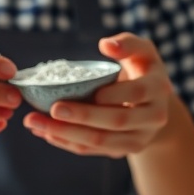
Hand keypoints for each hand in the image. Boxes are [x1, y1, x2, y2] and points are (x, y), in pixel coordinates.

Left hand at [22, 32, 173, 157]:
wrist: (154, 104)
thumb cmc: (141, 70)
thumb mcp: (142, 51)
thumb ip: (127, 44)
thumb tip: (105, 45)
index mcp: (158, 90)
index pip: (137, 93)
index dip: (114, 94)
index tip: (91, 92)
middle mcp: (152, 119)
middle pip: (116, 121)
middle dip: (83, 117)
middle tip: (53, 109)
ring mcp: (137, 139)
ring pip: (101, 141)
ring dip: (66, 134)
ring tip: (35, 123)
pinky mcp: (120, 151)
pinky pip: (91, 149)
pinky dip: (66, 142)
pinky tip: (43, 132)